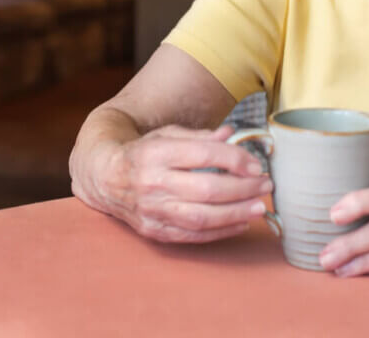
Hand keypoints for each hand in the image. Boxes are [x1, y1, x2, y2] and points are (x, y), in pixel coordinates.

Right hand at [91, 124, 272, 243]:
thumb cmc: (141, 152)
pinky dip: (220, 231)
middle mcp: (152, 182)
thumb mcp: (166, 135)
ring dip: (236, 213)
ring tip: (259, 207)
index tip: (255, 164)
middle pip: (207, 189)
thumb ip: (200, 137)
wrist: (104, 177)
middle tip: (265, 185)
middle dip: (243, 188)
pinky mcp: (154, 230)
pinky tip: (240, 223)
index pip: (203, 155)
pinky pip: (192, 235)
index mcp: (155, 152)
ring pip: (202, 216)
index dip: (234, 160)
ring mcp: (152, 210)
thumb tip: (231, 134)